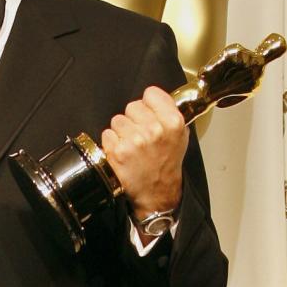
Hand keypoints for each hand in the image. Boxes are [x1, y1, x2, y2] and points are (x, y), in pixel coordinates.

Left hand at [101, 86, 188, 219]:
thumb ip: (169, 113)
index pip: (151, 93)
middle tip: (141, 136)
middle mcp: (154, 129)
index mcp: (173, 122)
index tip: (149, 114)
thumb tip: (153, 97)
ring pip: (118, 120)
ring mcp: (135, 140)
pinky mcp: (118, 151)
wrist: (156, 194)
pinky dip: (112, 144)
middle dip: (134, 119)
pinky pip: (107, 134)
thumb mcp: (180, 136)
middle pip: (132, 106)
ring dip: (122, 132)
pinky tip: (123, 154)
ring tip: (133, 147)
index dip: (148, 104)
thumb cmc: (166, 165)